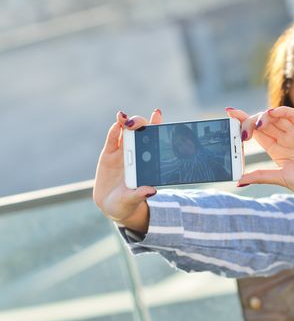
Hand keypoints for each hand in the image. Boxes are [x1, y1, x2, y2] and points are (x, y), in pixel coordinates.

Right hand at [93, 109, 161, 231]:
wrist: (111, 205)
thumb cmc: (127, 202)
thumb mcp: (133, 200)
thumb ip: (140, 194)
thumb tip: (152, 190)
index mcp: (147, 161)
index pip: (154, 140)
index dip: (157, 125)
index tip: (158, 115)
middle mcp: (137, 153)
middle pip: (140, 132)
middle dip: (140, 123)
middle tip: (138, 123)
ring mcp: (122, 152)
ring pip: (125, 132)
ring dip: (125, 122)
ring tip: (124, 117)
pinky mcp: (108, 154)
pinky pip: (112, 140)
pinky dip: (114, 131)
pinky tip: (116, 125)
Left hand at [227, 106, 293, 201]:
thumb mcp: (282, 179)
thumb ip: (262, 176)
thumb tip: (239, 180)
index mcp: (276, 149)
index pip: (256, 132)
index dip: (242, 123)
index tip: (228, 114)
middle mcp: (284, 138)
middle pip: (263, 122)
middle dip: (248, 121)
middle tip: (241, 129)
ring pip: (275, 116)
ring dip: (263, 116)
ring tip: (256, 124)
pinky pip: (293, 114)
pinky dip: (282, 111)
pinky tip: (271, 113)